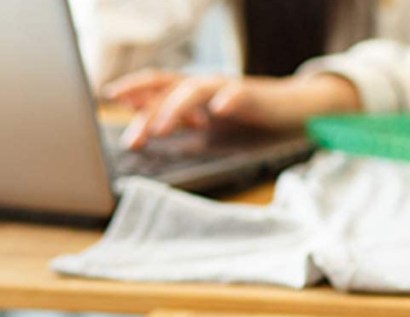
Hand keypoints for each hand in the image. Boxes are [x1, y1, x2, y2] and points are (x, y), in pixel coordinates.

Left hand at [103, 70, 360, 149]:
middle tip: (132, 138)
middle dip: (147, 110)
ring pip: (197, 89)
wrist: (297, 114)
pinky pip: (242, 94)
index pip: (159, 87)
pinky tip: (220, 108)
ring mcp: (231, 89)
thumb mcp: (207, 132)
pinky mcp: (256, 96)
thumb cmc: (250, 124)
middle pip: (170, 88)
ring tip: (160, 129)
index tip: (111, 97)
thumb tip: (143, 135)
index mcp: (195, 96)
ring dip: (176, 107)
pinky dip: (230, 99)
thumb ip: (178, 130)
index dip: (135, 89)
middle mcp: (208, 88)